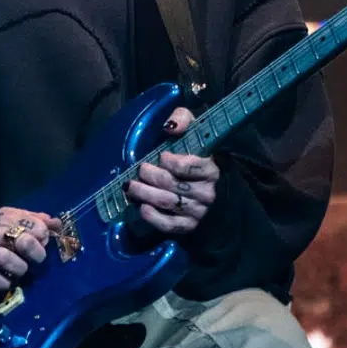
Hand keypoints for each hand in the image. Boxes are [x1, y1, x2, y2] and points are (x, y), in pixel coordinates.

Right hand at [0, 207, 61, 291]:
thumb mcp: (15, 219)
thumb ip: (37, 221)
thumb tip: (57, 224)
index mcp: (8, 218)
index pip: (38, 227)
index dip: (44, 238)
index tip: (41, 243)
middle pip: (24, 242)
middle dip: (36, 254)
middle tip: (35, 259)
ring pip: (9, 261)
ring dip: (20, 269)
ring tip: (20, 270)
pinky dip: (5, 283)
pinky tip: (6, 280)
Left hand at [126, 107, 219, 233]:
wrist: (215, 190)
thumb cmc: (199, 157)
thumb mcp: (195, 132)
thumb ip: (183, 120)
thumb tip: (170, 127)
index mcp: (212, 169)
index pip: (189, 167)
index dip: (171, 162)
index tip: (162, 157)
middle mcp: (208, 193)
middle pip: (173, 185)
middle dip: (152, 176)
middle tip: (141, 170)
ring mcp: (199, 212)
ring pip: (168, 203)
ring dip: (145, 194)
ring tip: (131, 186)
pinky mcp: (189, 227)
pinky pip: (169, 225)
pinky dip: (153, 217)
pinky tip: (142, 207)